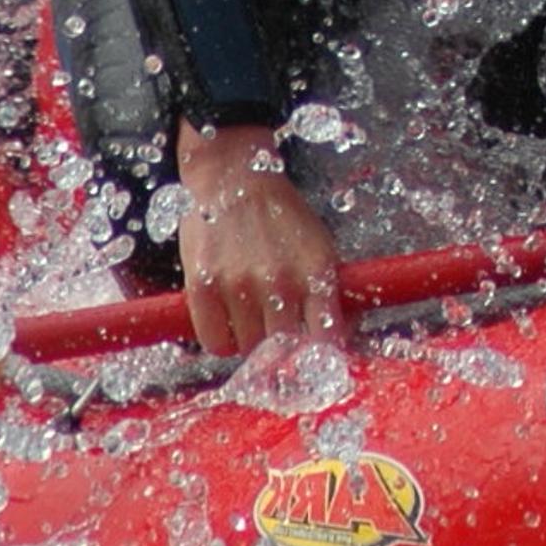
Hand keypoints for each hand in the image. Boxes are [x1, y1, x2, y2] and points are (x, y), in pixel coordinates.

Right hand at [176, 120, 345, 356]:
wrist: (236, 178)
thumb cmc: (282, 218)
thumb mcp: (320, 246)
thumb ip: (330, 292)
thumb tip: (341, 340)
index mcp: (316, 271)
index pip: (327, 339)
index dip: (321, 361)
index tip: (316, 367)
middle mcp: (280, 281)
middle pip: (284, 351)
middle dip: (280, 348)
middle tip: (274, 332)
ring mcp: (240, 285)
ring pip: (248, 349)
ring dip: (249, 341)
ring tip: (248, 314)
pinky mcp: (204, 286)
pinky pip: (215, 342)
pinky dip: (221, 340)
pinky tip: (226, 320)